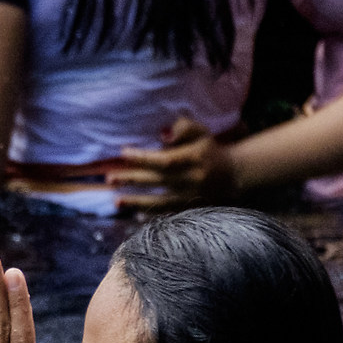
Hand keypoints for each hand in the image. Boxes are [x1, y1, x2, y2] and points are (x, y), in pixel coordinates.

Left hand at [110, 117, 237, 208]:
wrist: (232, 175)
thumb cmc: (208, 149)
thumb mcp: (200, 132)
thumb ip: (182, 128)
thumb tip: (162, 134)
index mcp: (194, 157)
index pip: (165, 159)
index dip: (143, 158)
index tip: (123, 153)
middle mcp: (192, 178)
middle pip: (158, 180)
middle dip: (132, 179)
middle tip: (110, 178)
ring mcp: (191, 196)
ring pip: (160, 201)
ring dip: (136, 202)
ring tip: (116, 201)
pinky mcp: (190, 209)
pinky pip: (167, 213)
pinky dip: (150, 214)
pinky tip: (133, 213)